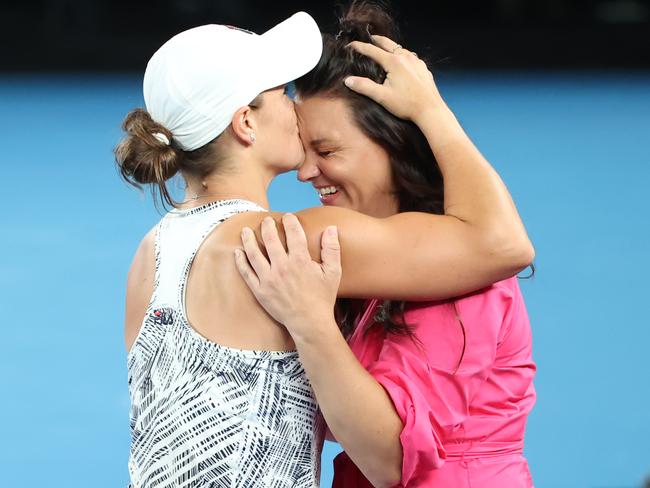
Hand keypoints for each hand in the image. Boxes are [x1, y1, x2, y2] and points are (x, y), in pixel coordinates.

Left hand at [234, 214, 341, 338]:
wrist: (309, 323)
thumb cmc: (322, 298)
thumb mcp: (333, 273)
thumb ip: (332, 249)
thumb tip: (331, 228)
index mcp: (300, 260)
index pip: (293, 234)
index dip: (290, 222)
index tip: (287, 216)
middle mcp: (282, 267)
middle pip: (270, 239)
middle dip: (268, 226)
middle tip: (267, 220)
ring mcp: (269, 279)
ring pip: (254, 253)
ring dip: (249, 240)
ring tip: (246, 231)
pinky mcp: (260, 291)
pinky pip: (246, 273)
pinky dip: (240, 261)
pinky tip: (237, 252)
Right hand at [345, 35, 441, 123]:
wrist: (430, 110)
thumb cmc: (406, 105)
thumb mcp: (382, 97)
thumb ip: (364, 87)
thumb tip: (348, 80)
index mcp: (394, 62)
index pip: (372, 50)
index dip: (360, 47)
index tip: (350, 45)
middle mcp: (406, 57)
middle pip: (388, 43)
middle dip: (376, 40)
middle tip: (369, 38)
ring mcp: (416, 61)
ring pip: (400, 48)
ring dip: (390, 47)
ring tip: (384, 49)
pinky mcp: (423, 68)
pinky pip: (410, 56)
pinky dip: (402, 55)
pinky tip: (401, 62)